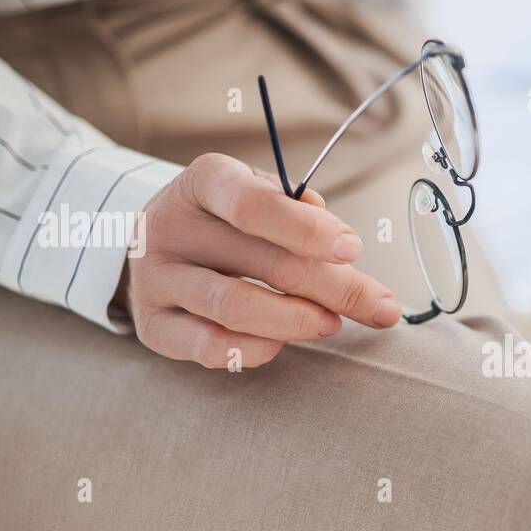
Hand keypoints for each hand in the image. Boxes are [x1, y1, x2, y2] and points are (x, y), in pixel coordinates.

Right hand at [117, 153, 400, 367]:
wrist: (157, 245)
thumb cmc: (228, 221)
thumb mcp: (261, 196)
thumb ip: (300, 213)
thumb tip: (340, 244)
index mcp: (203, 182)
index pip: (252, 203)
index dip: (306, 229)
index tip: (353, 250)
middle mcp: (170, 226)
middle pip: (262, 261)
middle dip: (333, 287)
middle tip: (379, 307)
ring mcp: (155, 277)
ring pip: (233, 307)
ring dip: (296, 320)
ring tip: (332, 324)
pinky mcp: (152, 324)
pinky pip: (208, 346)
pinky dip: (254, 349)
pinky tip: (281, 344)